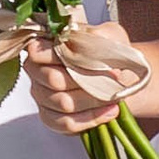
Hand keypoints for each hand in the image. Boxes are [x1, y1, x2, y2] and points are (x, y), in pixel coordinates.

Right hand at [25, 28, 143, 134]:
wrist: (121, 77)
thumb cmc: (109, 53)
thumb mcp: (111, 36)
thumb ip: (100, 35)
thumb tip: (91, 39)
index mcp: (47, 47)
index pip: (39, 52)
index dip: (55, 55)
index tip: (79, 57)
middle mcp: (38, 72)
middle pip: (53, 79)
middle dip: (86, 80)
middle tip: (113, 78)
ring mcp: (43, 96)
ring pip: (62, 103)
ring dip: (93, 100)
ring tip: (115, 96)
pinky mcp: (52, 118)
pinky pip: (65, 123)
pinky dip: (90, 119)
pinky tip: (109, 111)